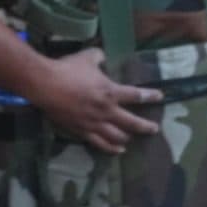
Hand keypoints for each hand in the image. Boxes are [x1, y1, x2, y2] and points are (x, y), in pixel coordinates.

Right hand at [32, 47, 159, 154]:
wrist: (46, 85)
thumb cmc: (68, 69)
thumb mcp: (87, 57)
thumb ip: (99, 57)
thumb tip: (103, 57)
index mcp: (110, 91)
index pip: (136, 95)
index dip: (150, 96)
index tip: (160, 97)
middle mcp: (106, 110)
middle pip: (131, 122)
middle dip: (145, 126)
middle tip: (154, 129)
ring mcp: (94, 123)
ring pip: (117, 136)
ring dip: (128, 138)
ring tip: (133, 139)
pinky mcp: (82, 131)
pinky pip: (100, 143)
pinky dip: (111, 148)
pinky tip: (118, 150)